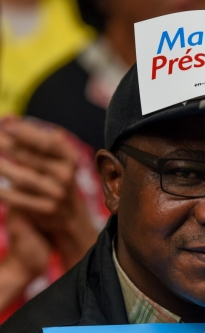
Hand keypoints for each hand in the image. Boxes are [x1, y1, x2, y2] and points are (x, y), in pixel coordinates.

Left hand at [0, 117, 98, 268]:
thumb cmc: (54, 176)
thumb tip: (8, 119)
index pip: (48, 142)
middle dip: (7, 146)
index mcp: (70, 157)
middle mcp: (66, 175)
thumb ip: (34, 138)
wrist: (69, 213)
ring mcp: (57, 193)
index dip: (26, 132)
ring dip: (2, 166)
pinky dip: (2, 191)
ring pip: (22, 178)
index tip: (6, 124)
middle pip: (31, 158)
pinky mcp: (46, 209)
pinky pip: (17, 198)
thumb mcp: (54, 156)